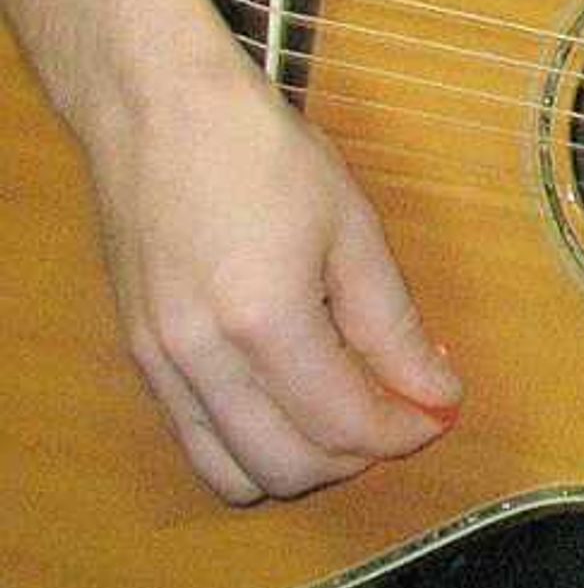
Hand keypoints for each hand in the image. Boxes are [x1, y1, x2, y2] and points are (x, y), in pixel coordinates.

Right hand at [86, 44, 459, 502]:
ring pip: (232, 474)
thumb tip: (435, 392)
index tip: (441, 410)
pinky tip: (290, 403)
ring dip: (300, 464)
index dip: (403, 431)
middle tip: (400, 413)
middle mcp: (199, 359)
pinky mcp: (138, 359)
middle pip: (288, 468)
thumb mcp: (351, 226)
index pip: (343, 422)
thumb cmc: (262, 154)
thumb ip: (392, 323)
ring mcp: (158, 366)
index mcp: (262, 320)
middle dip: (357, 457)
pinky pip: (194, 442)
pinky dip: (248, 447)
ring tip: (347, 415)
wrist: (157, 114)